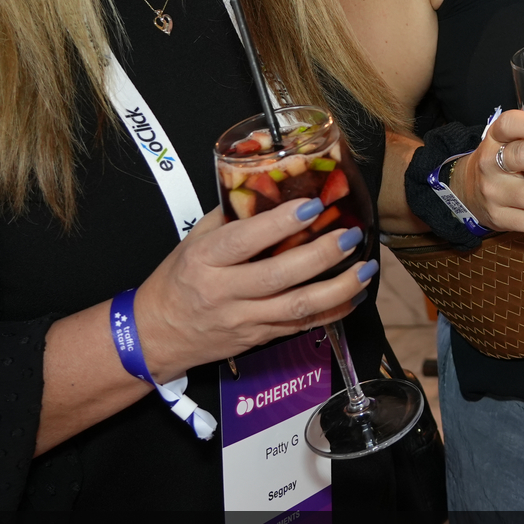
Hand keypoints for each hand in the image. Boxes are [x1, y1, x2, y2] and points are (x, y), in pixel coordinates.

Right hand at [132, 198, 375, 380]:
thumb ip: (231, 216)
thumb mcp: (194, 240)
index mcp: (205, 260)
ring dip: (339, 288)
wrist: (157, 334)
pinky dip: (334, 311)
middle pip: (278, 276)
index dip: (279, 223)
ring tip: (366, 267)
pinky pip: (302, 326)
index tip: (312, 205)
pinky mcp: (259, 338)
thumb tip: (273, 185)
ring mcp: (244, 320)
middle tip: (351, 234)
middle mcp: (224, 292)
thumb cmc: (178, 279)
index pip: (244, 241)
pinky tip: (356, 294)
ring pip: (297, 307)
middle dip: (321, 255)